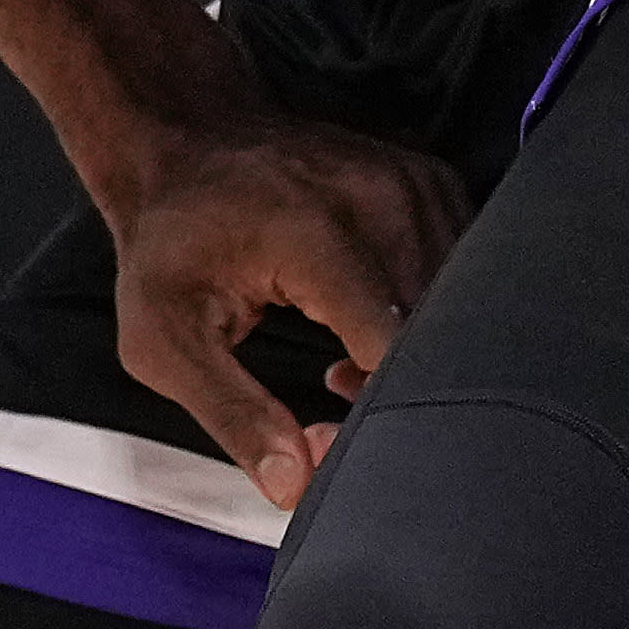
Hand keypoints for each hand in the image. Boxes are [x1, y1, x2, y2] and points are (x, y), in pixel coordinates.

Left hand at [102, 107, 468, 492]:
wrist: (184, 142)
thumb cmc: (169, 240)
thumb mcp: (164, 339)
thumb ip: (234, 415)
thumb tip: (296, 486)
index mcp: (314, 233)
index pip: (395, 347)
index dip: (375, 408)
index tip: (332, 428)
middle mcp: (379, 198)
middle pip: (437, 328)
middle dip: (396, 384)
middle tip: (332, 395)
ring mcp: (414, 185)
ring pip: (461, 303)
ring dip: (415, 348)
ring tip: (344, 359)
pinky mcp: (433, 185)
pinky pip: (464, 269)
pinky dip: (428, 310)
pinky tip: (368, 321)